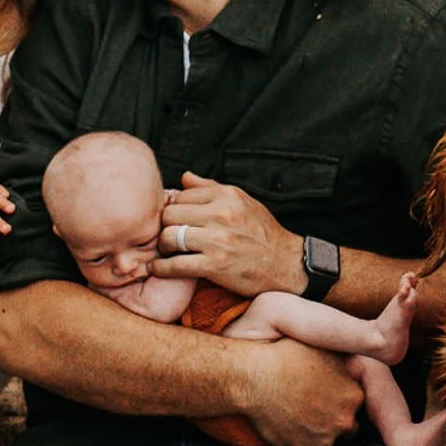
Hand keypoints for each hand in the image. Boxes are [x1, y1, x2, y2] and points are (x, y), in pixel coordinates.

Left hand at [154, 172, 299, 296]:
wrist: (287, 264)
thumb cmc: (263, 233)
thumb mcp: (243, 201)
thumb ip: (211, 188)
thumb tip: (185, 176)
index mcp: (227, 195)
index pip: (181, 195)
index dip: (173, 208)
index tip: (173, 220)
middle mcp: (222, 214)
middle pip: (169, 215)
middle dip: (164, 226)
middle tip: (167, 236)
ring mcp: (218, 240)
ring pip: (169, 237)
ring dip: (162, 247)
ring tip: (166, 252)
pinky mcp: (215, 265)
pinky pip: (175, 265)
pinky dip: (162, 268)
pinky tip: (158, 268)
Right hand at [233, 338, 363, 445]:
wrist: (254, 376)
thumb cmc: (285, 356)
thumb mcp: (322, 349)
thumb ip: (342, 364)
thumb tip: (350, 362)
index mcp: (353, 397)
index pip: (355, 407)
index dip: (340, 403)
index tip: (326, 398)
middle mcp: (342, 422)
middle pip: (344, 431)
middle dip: (331, 424)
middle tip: (311, 411)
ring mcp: (321, 441)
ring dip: (313, 439)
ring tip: (294, 423)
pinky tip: (278, 432)